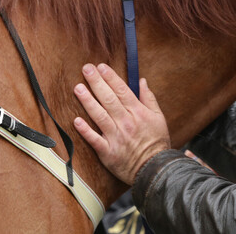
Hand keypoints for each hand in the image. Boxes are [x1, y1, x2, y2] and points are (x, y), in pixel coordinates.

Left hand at [73, 63, 170, 184]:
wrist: (154, 168)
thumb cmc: (157, 142)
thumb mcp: (159, 117)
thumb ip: (149, 98)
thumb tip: (142, 81)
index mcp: (138, 112)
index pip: (123, 91)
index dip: (111, 78)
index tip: (101, 67)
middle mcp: (126, 122)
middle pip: (109, 99)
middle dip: (97, 83)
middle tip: (87, 69)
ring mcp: (116, 137)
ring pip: (100, 116)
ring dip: (88, 101)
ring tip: (78, 88)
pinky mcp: (107, 151)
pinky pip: (94, 139)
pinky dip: (85, 130)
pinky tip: (76, 120)